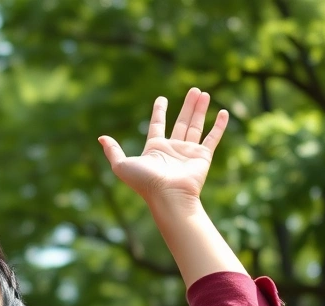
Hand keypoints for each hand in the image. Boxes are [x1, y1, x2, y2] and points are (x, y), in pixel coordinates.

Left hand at [98, 87, 227, 202]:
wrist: (168, 196)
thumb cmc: (145, 182)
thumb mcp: (122, 165)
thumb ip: (113, 151)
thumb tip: (101, 138)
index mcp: (155, 148)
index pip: (157, 124)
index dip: (159, 111)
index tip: (162, 99)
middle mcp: (173, 148)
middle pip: (181, 121)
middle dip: (187, 106)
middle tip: (194, 90)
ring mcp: (188, 152)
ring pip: (196, 125)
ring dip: (200, 109)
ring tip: (204, 93)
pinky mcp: (203, 156)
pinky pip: (212, 138)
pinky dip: (219, 125)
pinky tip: (223, 112)